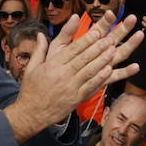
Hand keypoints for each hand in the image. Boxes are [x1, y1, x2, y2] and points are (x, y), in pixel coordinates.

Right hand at [9, 13, 142, 137]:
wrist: (31, 114)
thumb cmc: (31, 89)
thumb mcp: (32, 67)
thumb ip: (39, 50)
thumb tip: (39, 34)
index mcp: (52, 65)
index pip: (73, 49)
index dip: (86, 40)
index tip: (97, 32)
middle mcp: (63, 74)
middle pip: (84, 58)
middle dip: (99, 47)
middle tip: (110, 38)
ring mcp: (71, 87)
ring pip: (90, 71)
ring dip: (103, 60)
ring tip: (113, 50)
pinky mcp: (76, 98)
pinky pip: (91, 86)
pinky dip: (101, 77)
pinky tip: (110, 69)